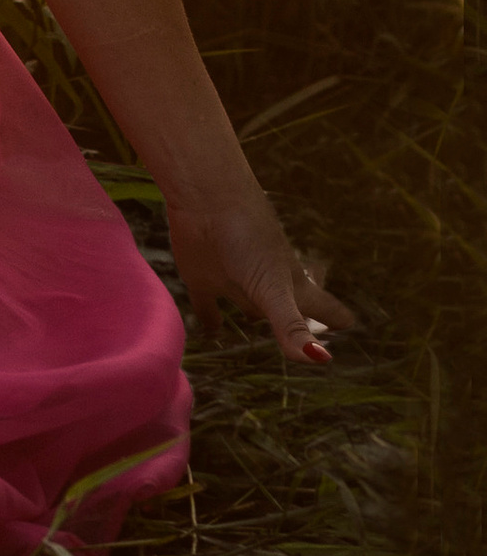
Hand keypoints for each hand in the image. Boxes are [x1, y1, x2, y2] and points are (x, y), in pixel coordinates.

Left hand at [166, 177, 353, 365]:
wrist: (205, 196)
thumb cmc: (246, 239)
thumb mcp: (273, 288)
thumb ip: (291, 325)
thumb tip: (321, 359)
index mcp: (291, 287)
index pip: (323, 308)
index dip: (337, 318)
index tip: (353, 326)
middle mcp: (266, 285)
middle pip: (288, 309)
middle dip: (301, 323)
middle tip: (311, 337)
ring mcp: (235, 280)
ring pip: (248, 307)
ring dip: (253, 318)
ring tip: (258, 330)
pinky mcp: (202, 276)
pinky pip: (208, 306)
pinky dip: (211, 320)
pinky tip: (212, 330)